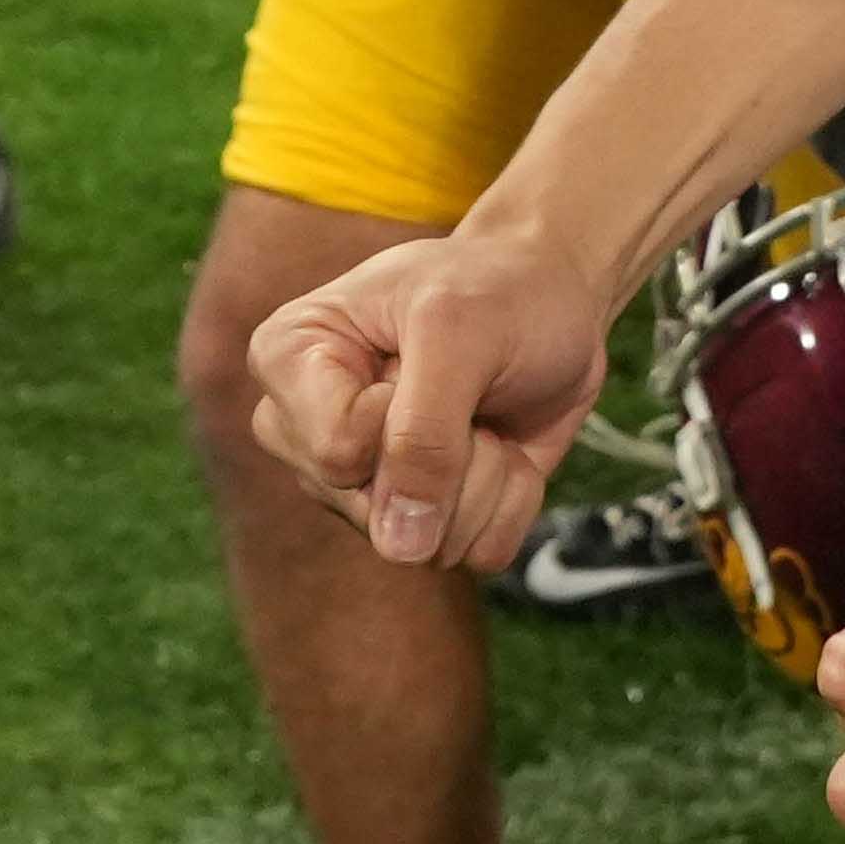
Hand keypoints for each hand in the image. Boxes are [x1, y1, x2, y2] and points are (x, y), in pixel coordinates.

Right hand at [245, 220, 617, 573]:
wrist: (556, 295)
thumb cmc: (496, 290)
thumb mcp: (459, 330)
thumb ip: (421, 433)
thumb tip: (399, 547)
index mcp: (288, 362)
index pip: (335, 452)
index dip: (404, 420)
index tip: (425, 357)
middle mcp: (310, 434)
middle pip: (375, 511)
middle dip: (452, 457)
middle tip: (468, 387)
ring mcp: (363, 484)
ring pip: (428, 543)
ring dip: (488, 478)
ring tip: (485, 411)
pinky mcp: (424, 516)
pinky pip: (475, 553)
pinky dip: (512, 501)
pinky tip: (508, 447)